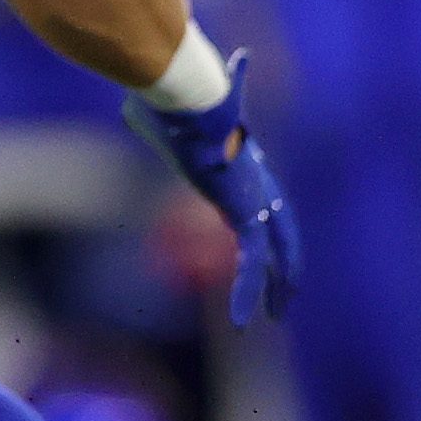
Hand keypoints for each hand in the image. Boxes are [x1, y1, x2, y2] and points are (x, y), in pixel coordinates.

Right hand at [127, 55, 301, 324]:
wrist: (188, 97)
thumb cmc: (168, 101)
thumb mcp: (159, 114)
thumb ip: (154, 122)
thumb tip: (132, 111)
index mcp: (242, 157)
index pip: (265, 196)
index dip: (270, 222)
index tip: (267, 247)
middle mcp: (256, 177)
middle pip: (282, 225)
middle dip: (286, 259)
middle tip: (287, 292)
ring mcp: (255, 195)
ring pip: (275, 250)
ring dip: (275, 286)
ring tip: (275, 316)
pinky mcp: (246, 212)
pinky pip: (251, 261)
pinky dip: (246, 292)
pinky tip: (242, 322)